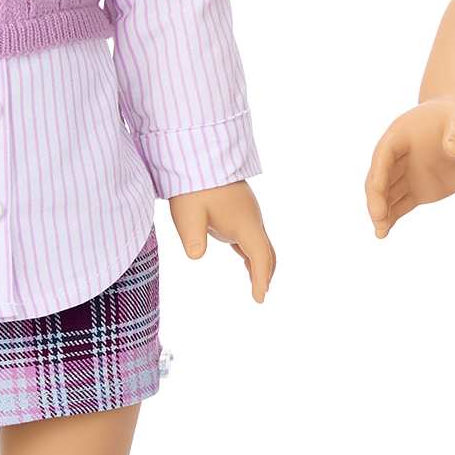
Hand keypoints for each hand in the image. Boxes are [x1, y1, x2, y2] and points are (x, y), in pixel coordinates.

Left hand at [167, 181, 274, 301]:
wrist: (199, 157)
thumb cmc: (193, 186)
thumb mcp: (188, 213)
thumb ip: (193, 235)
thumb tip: (196, 256)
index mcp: (245, 223)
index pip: (260, 256)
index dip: (262, 278)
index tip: (260, 297)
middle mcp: (252, 219)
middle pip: (266, 252)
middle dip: (265, 274)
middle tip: (260, 295)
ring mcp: (247, 214)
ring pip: (260, 243)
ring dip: (260, 263)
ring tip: (256, 283)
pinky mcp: (239, 209)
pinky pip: (251, 236)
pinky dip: (252, 253)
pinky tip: (245, 261)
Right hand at [364, 97, 454, 238]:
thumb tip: (453, 148)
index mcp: (403, 134)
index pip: (386, 152)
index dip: (380, 169)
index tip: (378, 187)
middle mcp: (399, 156)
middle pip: (380, 176)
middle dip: (377, 196)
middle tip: (379, 215)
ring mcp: (406, 175)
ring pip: (386, 195)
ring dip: (381, 212)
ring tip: (381, 231)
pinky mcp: (417, 191)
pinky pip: (399, 206)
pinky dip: (391, 219)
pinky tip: (383, 233)